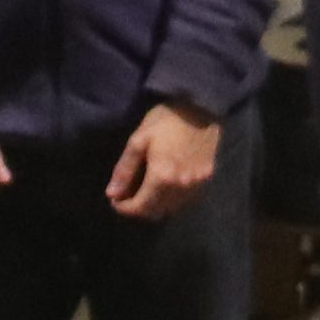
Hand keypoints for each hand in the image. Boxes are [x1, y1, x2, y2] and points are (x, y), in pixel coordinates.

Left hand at [107, 103, 224, 219]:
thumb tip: (112, 194)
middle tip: (128, 197)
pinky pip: (186, 201)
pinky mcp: (207, 180)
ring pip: (172, 210)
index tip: (115, 200)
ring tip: (145, 192)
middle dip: (138, 209)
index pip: (139, 208)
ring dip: (155, 207)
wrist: (201, 107)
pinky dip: (172, 200)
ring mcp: (196, 185)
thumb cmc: (166, 120)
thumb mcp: (139, 139)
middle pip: (156, 213)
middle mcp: (180, 188)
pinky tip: (165, 187)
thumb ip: (125, 169)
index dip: (124, 208)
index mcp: (162, 177)